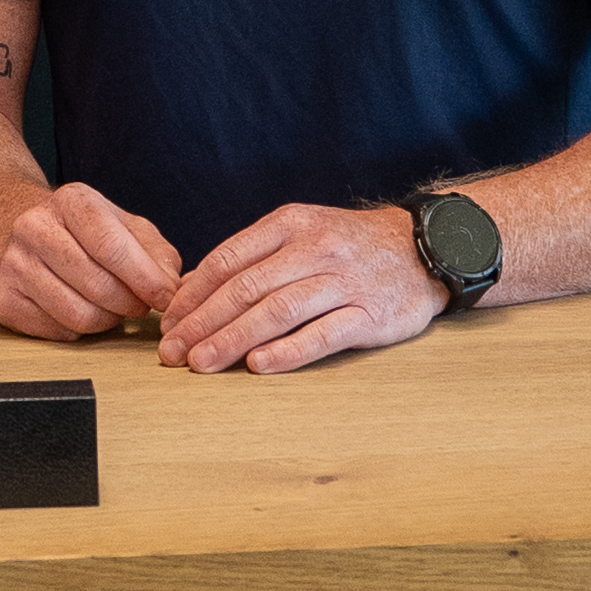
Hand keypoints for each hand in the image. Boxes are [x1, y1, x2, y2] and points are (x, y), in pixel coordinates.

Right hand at [0, 183, 184, 341]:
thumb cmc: (85, 233)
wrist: (30, 234)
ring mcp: (14, 264)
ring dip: (107, 320)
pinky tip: (81, 309)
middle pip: (97, 285)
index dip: (144, 278)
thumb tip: (170, 287)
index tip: (165, 297)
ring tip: (112, 308)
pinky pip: (56, 331)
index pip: (111, 246)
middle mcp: (34, 227)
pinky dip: (79, 330)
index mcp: (71, 202)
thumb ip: (156, 253)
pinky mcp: (3, 299)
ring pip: (77, 314)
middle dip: (129, 304)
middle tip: (139, 305)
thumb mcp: (127, 227)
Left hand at [157, 203, 445, 372]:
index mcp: (290, 224)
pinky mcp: (369, 315)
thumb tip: (192, 291)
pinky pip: (322, 334)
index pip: (227, 260)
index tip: (167, 323)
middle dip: (202, 323)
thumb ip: (253, 257)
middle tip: (172, 353)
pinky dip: (288, 351)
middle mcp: (314, 248)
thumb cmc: (348, 246)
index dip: (192, 295)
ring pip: (277, 312)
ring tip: (201, 364)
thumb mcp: (301, 232)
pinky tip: (258, 366)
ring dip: (233, 340)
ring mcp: (342, 282)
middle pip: (245, 288)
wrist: (423, 249)